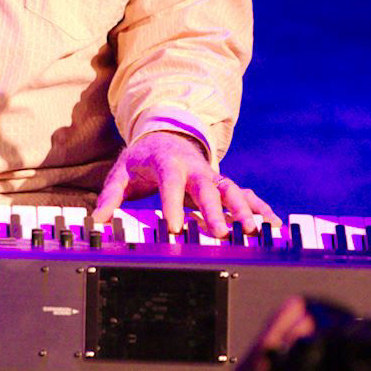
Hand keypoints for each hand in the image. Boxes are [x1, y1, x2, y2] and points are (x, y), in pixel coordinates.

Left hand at [91, 130, 277, 237]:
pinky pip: (245, 195)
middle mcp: (195, 169)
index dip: (174, 205)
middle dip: (216, 212)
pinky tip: (273, 224)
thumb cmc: (143, 158)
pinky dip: (260, 208)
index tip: (177, 228)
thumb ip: (110, 196)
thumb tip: (97, 220)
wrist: (165, 136)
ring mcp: (211, 176)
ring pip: (232, 191)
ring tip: (254, 231)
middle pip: (208, 189)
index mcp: (168, 164)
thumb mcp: (122, 172)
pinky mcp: (223, 184)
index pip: (171, 184)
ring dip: (244, 210)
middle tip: (222, 234)